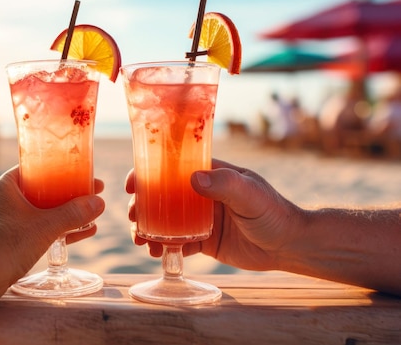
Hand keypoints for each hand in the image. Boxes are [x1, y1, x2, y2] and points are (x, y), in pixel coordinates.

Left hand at [0, 166, 104, 282]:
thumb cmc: (5, 242)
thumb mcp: (45, 226)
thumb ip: (72, 214)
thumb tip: (99, 203)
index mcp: (7, 186)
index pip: (36, 168)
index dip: (62, 170)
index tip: (82, 173)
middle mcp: (3, 200)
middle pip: (42, 191)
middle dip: (68, 196)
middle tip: (92, 194)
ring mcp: (5, 222)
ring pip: (41, 213)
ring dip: (65, 216)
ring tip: (91, 216)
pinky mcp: (7, 243)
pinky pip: (37, 231)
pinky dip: (56, 232)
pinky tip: (78, 235)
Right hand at [126, 159, 304, 271]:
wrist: (289, 246)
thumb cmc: (273, 213)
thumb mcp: (251, 195)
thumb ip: (225, 185)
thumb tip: (193, 178)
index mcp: (210, 174)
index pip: (173, 167)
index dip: (148, 173)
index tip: (132, 185)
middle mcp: (201, 194)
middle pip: (162, 195)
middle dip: (142, 205)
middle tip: (133, 218)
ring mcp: (200, 218)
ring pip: (165, 220)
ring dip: (149, 228)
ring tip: (141, 242)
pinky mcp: (204, 240)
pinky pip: (177, 242)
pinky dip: (164, 247)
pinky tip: (157, 254)